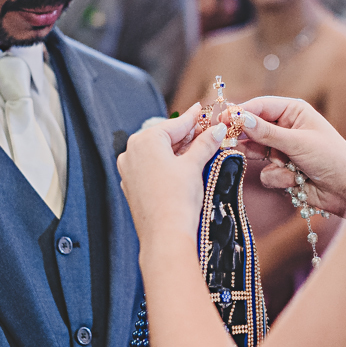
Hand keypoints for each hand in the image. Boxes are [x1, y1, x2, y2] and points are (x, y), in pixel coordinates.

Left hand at [118, 106, 226, 250]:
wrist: (164, 236)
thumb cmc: (177, 199)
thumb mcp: (194, 166)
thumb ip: (205, 144)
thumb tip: (216, 130)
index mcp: (145, 140)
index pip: (175, 124)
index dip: (193, 117)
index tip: (202, 109)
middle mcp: (131, 152)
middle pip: (165, 137)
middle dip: (187, 135)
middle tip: (206, 129)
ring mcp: (129, 170)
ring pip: (158, 153)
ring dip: (178, 150)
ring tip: (199, 148)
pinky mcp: (131, 186)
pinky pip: (151, 167)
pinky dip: (167, 165)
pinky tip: (183, 167)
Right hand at [235, 96, 345, 216]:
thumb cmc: (331, 158)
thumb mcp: (298, 142)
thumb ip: (267, 133)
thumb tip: (240, 119)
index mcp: (294, 111)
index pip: (260, 106)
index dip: (241, 112)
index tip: (222, 119)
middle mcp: (286, 128)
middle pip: (253, 129)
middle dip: (246, 138)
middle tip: (226, 141)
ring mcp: (283, 150)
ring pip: (257, 153)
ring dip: (268, 162)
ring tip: (280, 163)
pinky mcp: (282, 171)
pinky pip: (266, 173)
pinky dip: (278, 178)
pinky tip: (295, 180)